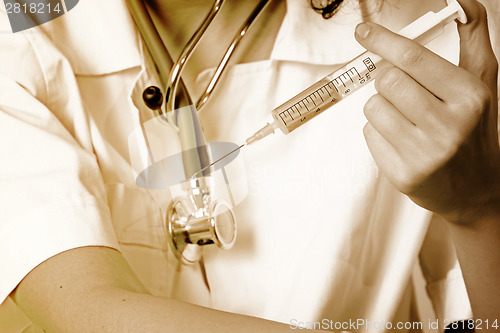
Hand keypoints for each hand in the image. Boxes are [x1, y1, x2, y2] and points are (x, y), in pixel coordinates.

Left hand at [355, 0, 499, 223]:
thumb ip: (473, 40)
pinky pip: (368, 134)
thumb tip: (462, 1)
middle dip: (388, 80)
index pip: (413, 58)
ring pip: (372, 107)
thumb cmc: (474, 130)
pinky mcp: (403, 175)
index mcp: (469, 97)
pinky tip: (402, 142)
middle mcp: (448, 126)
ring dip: (382, 107)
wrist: (476, 190)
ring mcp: (424, 154)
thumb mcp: (482, 84)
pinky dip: (378, 132)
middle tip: (404, 92)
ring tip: (407, 121)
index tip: (363, 32)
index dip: (383, 40)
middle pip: (386, 81)